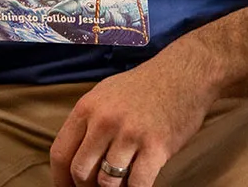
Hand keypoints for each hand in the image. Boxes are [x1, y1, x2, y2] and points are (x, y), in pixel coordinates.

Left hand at [50, 49, 212, 186]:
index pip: (60, 153)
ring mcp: (131, 134)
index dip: (60, 178)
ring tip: (122, 180)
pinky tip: (139, 182)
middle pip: (80, 172)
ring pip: (107, 182)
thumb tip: (73, 160)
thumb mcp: (106, 93)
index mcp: (88, 107)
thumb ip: (88, 123)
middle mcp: (105, 121)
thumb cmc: (146, 85)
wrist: (187, 72)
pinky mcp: (157, 147)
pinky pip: (137, 184)